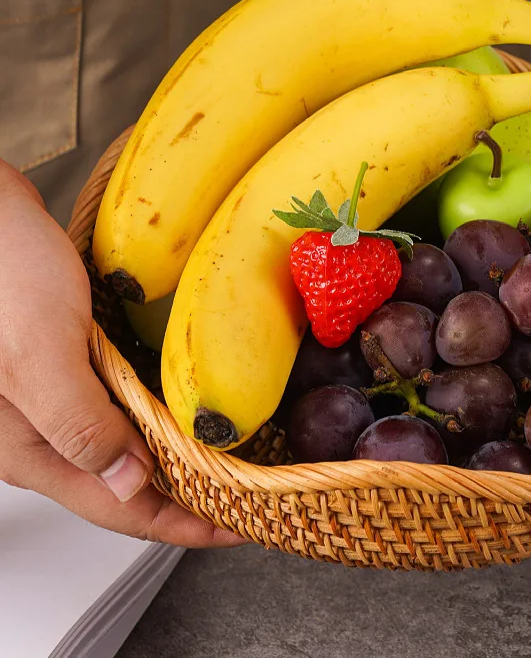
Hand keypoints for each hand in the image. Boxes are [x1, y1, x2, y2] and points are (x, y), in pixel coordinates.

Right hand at [0, 160, 243, 546]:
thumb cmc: (3, 272)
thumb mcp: (37, 353)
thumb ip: (79, 423)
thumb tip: (129, 483)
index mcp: (30, 445)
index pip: (118, 507)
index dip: (180, 526)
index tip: (235, 527)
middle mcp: (42, 431)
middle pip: (122, 487)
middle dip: (182, 501)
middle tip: (238, 498)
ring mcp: (55, 400)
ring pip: (123, 451)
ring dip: (173, 463)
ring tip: (221, 464)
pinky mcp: (68, 366)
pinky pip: (118, 411)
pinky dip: (156, 421)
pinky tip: (181, 412)